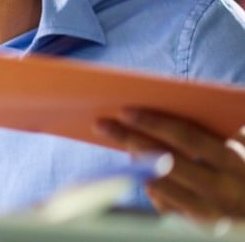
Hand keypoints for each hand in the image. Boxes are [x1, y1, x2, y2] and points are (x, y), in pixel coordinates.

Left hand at [95, 108, 244, 221]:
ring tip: (124, 146)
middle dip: (130, 139)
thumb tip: (172, 103)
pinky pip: (166, 207)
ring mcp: (212, 213)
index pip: (187, 137)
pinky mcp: (201, 229)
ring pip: (160, 185)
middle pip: (165, 159)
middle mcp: (223, 189)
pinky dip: (153, 187)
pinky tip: (145, 174)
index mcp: (236, 160)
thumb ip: (219, 128)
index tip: (125, 111)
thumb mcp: (244, 146)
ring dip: (138, 164)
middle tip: (103, 125)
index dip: (154, 123)